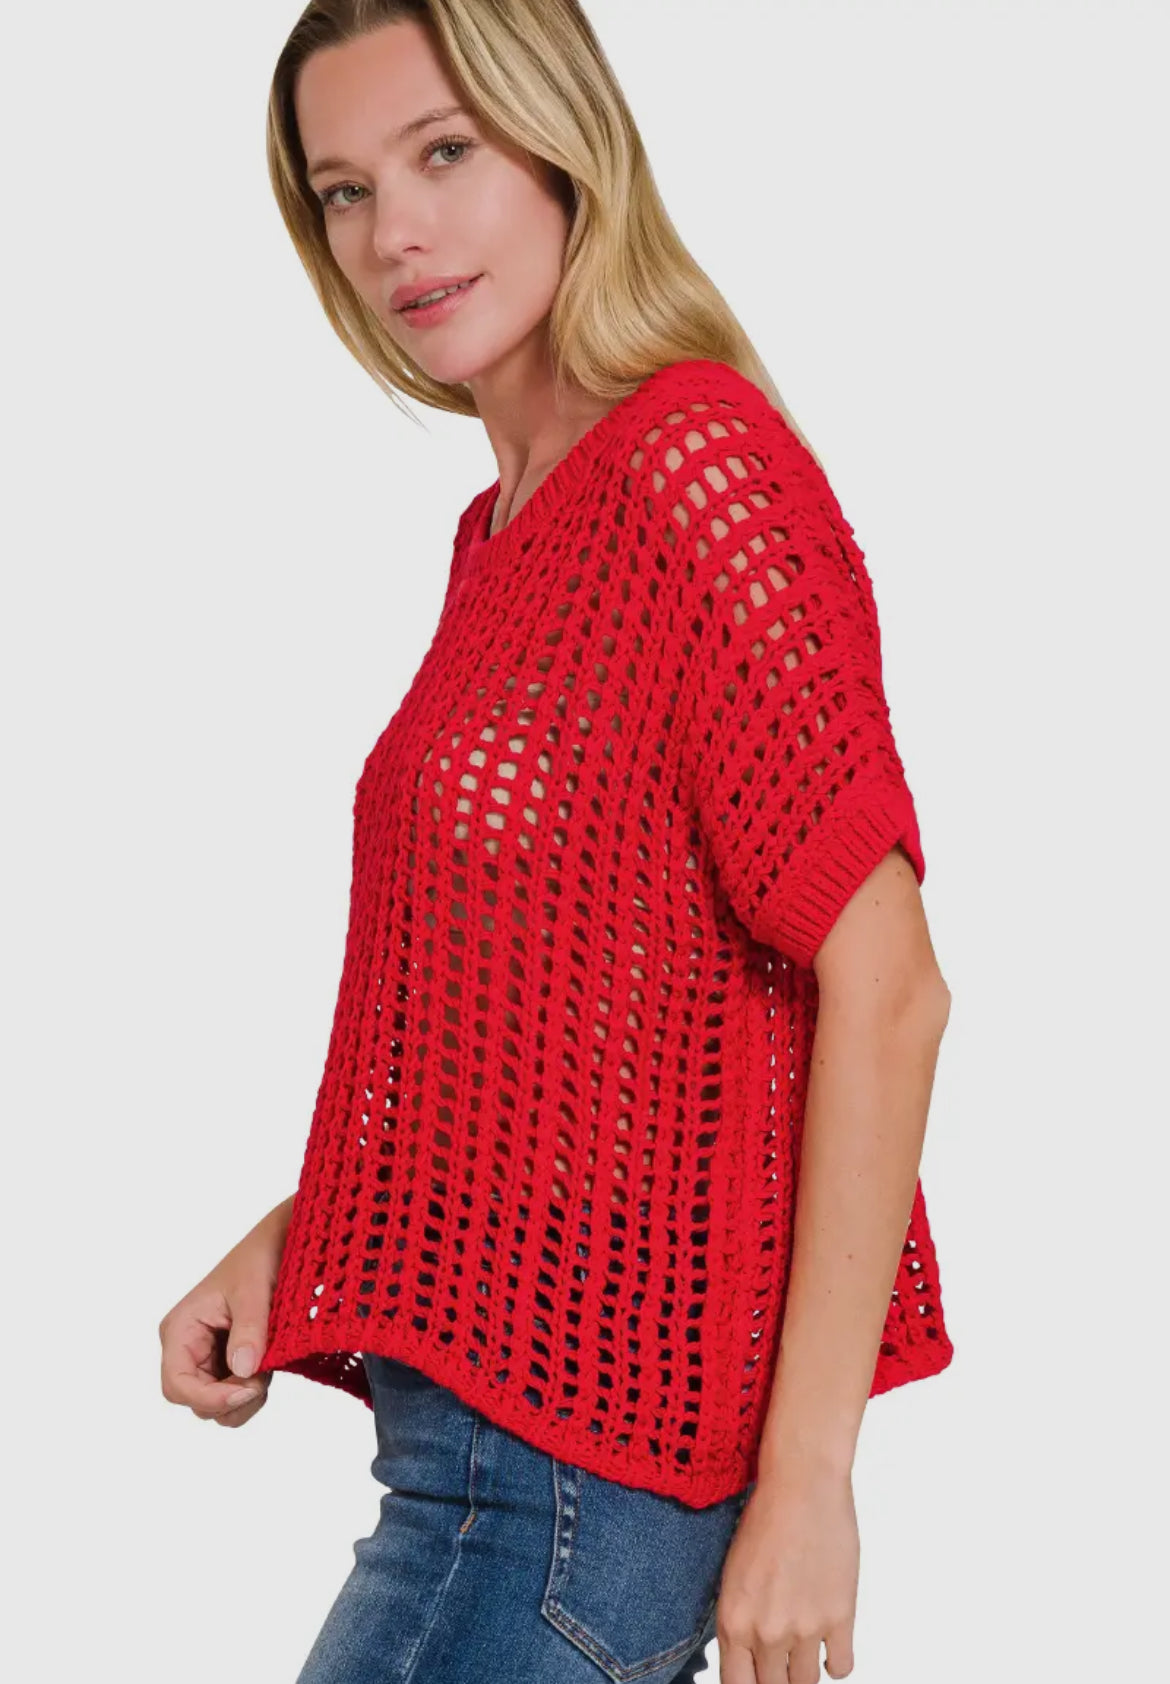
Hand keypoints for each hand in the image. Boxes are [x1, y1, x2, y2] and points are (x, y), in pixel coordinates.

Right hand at [157, 1196, 292, 1429]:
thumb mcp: (253, 1289)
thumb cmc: (258, 1257)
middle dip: (231, 1398)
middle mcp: (187, 1348)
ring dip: (244, 1398)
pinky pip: (233, 1394)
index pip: (176, 1384)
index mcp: (181, 1329)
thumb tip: (243, 1371)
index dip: (208, 1398)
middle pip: (196, 1402)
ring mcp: (207, 1357)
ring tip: (268, 1366)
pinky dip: (252, 1391)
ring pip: (216, 1405)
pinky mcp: (228, 1362)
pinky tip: (269, 1366)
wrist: (280, 1242)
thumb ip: (249, 1329)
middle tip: (264, 1375)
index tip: (247, 1389)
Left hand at [715, 1462, 858, 1682]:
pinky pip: (842, 1668)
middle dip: (777, 1676)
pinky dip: (836, 1661)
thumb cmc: (764, 1519)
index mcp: (733, 1621)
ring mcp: (805, 1628)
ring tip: (805, 1645)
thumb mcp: (735, 1575)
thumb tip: (749, 1658)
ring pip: (807, 1683)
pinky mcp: (840, 1617)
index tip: (758, 1677)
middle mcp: (766, 1632)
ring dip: (805, 1669)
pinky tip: (830, 1642)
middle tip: (783, 1659)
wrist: (801, 1484)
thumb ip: (740, 1622)